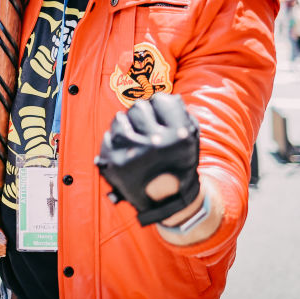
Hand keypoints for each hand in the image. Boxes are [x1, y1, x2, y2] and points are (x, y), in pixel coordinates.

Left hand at [95, 93, 200, 226]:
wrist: (166, 200)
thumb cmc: (179, 164)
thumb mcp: (192, 139)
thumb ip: (181, 114)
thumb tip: (166, 98)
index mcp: (179, 136)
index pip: (160, 99)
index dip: (158, 105)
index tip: (158, 113)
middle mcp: (155, 143)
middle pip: (138, 106)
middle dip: (141, 114)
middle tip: (144, 126)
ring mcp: (132, 153)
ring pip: (119, 118)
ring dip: (126, 124)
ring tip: (133, 135)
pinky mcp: (113, 162)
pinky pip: (107, 136)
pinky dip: (114, 140)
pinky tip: (124, 148)